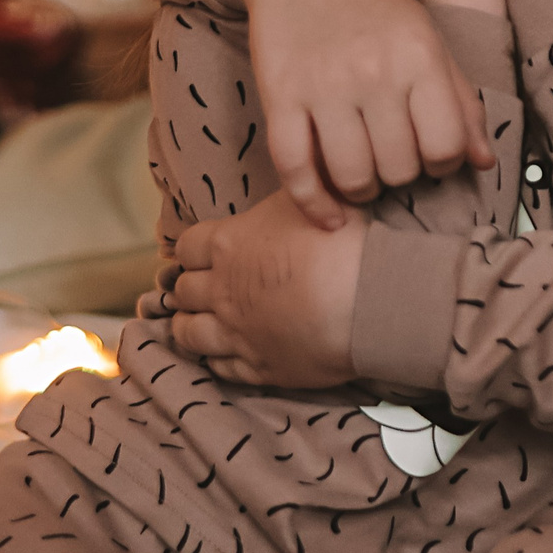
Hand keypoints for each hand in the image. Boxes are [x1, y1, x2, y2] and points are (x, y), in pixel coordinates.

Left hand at [168, 193, 363, 389]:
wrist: (367, 298)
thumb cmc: (340, 238)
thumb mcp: (306, 196)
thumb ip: (282, 197)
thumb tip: (286, 182)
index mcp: (229, 244)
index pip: (187, 246)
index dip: (190, 250)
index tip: (198, 253)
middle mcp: (224, 291)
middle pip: (185, 290)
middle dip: (188, 288)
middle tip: (196, 288)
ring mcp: (239, 334)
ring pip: (190, 334)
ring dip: (187, 327)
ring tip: (192, 324)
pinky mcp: (262, 368)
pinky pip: (222, 369)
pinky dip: (215, 361)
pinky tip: (220, 357)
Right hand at [239, 0, 492, 227]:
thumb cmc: (374, 6)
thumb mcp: (427, 40)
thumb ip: (459, 100)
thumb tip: (485, 163)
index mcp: (418, 56)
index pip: (444, 147)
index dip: (441, 165)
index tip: (427, 157)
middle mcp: (374, 71)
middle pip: (398, 168)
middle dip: (398, 178)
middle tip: (389, 163)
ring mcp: (324, 84)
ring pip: (351, 175)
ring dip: (360, 192)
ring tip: (361, 179)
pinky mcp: (280, 93)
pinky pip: (295, 167)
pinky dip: (313, 203)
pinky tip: (327, 215)